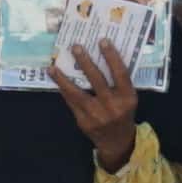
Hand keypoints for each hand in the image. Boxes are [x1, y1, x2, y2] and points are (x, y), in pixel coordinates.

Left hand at [53, 28, 142, 160]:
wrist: (117, 141)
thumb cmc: (123, 112)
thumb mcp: (128, 98)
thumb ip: (118, 82)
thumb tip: (99, 55)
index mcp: (127, 98)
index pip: (120, 73)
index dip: (112, 56)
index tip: (102, 40)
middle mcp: (112, 106)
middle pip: (97, 80)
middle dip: (85, 62)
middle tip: (76, 46)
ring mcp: (96, 115)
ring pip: (77, 93)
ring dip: (64, 78)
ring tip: (54, 65)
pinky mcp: (83, 121)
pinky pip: (71, 101)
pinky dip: (63, 89)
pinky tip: (55, 77)